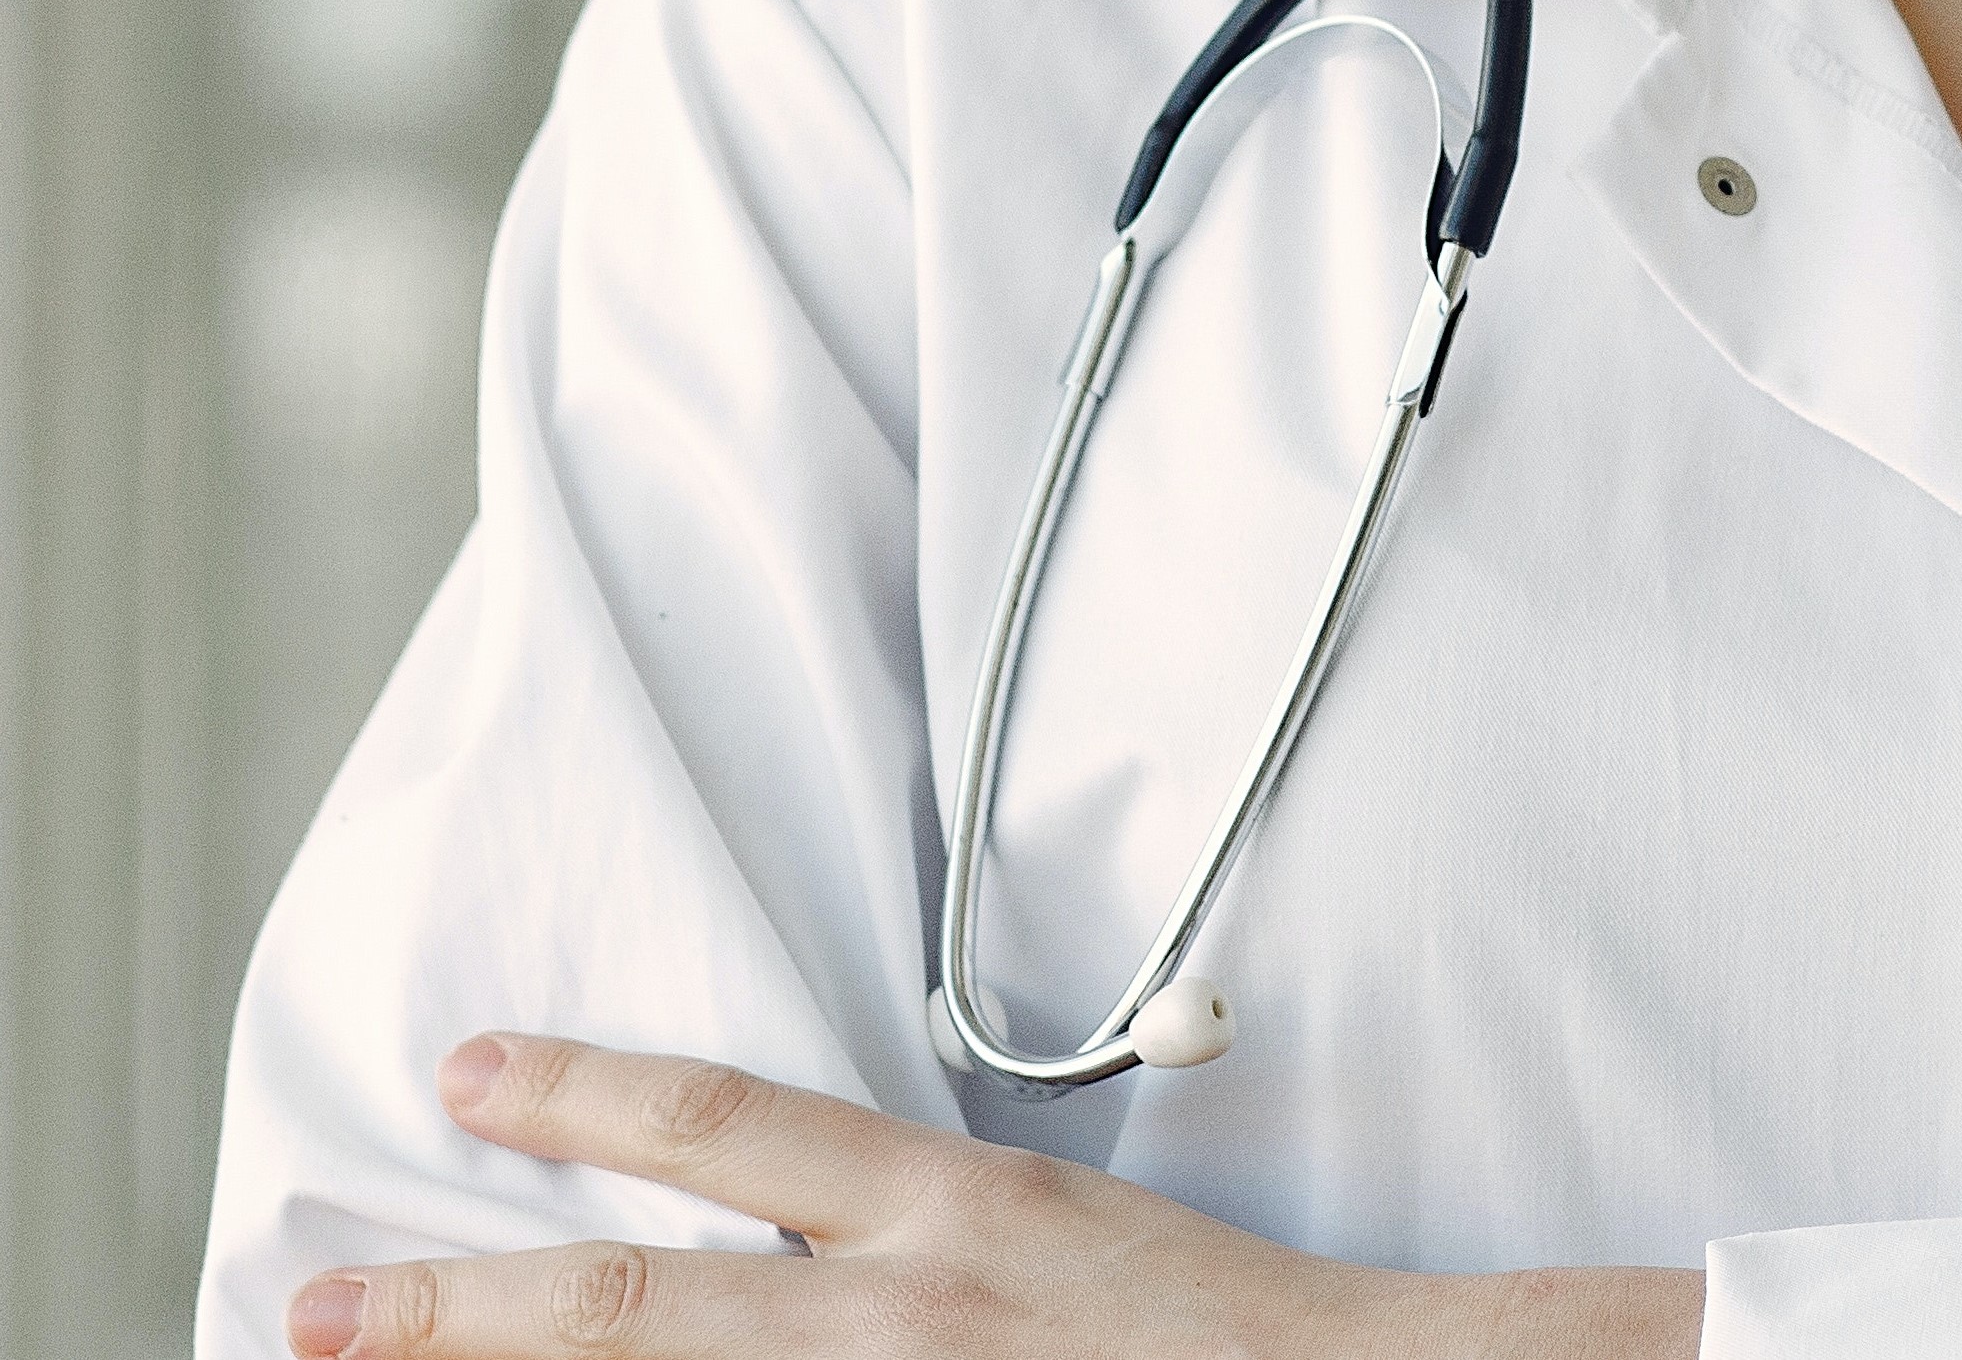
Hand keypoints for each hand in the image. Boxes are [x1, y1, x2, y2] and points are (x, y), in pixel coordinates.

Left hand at [284, 1034, 1704, 1359]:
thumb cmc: (1206, 1326)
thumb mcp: (1052, 1224)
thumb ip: (908, 1225)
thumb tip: (759, 1222)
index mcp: (947, 1209)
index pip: (730, 1126)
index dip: (586, 1095)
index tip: (470, 1075)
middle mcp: (899, 1315)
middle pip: (631, 1307)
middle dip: (456, 1309)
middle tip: (315, 1308)